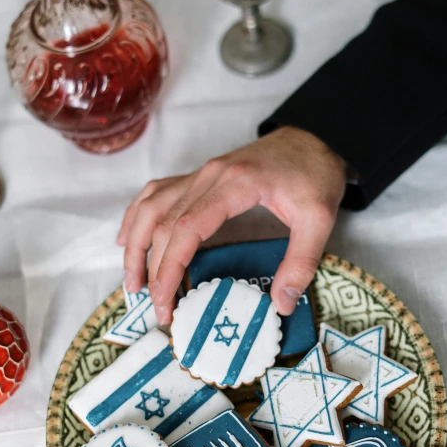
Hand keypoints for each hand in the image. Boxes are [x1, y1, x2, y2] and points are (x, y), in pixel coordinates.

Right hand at [117, 127, 346, 323]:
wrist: (313, 139)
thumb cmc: (315, 174)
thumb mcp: (320, 218)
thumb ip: (301, 261)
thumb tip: (281, 304)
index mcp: (234, 184)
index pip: (186, 228)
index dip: (169, 266)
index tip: (165, 300)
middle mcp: (208, 175)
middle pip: (162, 221)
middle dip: (151, 267)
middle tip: (156, 307)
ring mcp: (200, 173)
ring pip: (151, 205)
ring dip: (134, 243)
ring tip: (132, 281)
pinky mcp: (199, 176)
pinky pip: (157, 192)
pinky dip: (136, 215)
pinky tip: (126, 238)